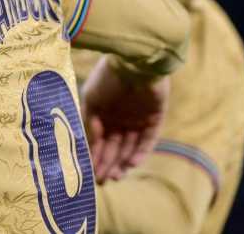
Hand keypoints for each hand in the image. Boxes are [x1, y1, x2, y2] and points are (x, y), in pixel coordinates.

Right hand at [81, 56, 168, 182]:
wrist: (133, 61)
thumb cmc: (108, 77)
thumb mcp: (91, 100)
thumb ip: (90, 124)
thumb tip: (89, 148)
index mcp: (104, 112)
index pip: (99, 140)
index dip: (95, 157)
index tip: (89, 174)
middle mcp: (120, 118)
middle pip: (114, 147)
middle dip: (107, 164)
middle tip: (102, 181)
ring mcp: (137, 119)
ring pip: (130, 147)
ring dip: (122, 163)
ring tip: (114, 177)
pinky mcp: (154, 119)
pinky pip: (147, 141)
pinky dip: (139, 153)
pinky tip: (130, 164)